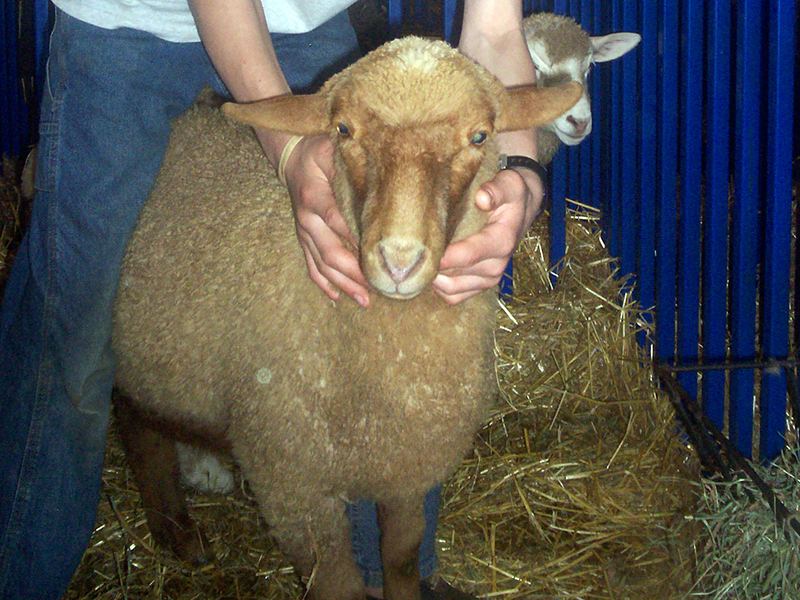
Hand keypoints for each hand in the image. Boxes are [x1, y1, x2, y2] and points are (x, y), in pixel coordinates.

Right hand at [282, 136, 370, 307]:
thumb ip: (351, 163)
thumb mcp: (332, 149)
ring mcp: (304, 231)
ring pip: (322, 264)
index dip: (357, 241)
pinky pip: (311, 265)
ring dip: (343, 284)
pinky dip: (323, 283)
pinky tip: (336, 297)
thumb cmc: (318, 152)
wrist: (291, 156)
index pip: (337, 222)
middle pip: (331, 252)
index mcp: (315, 196)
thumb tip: (381, 178)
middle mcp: (307, 218)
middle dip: (354, 273)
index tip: (380, 257)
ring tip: (365, 300)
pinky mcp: (303, 239)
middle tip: (379, 287)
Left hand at [432, 168, 543, 304]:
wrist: (521, 212)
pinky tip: (431, 270)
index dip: (443, 257)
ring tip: (419, 261)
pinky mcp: (480, 286)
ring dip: (433, 279)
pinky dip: (439, 288)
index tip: (422, 251)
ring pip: (451, 290)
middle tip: (410, 254)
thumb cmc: (510, 196)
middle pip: (454, 275)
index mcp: (501, 242)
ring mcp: (488, 280)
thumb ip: (496, 190)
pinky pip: (453, 297)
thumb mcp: (509, 185)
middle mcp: (496, 266)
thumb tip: (481, 198)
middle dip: (432, 267)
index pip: (469, 254)